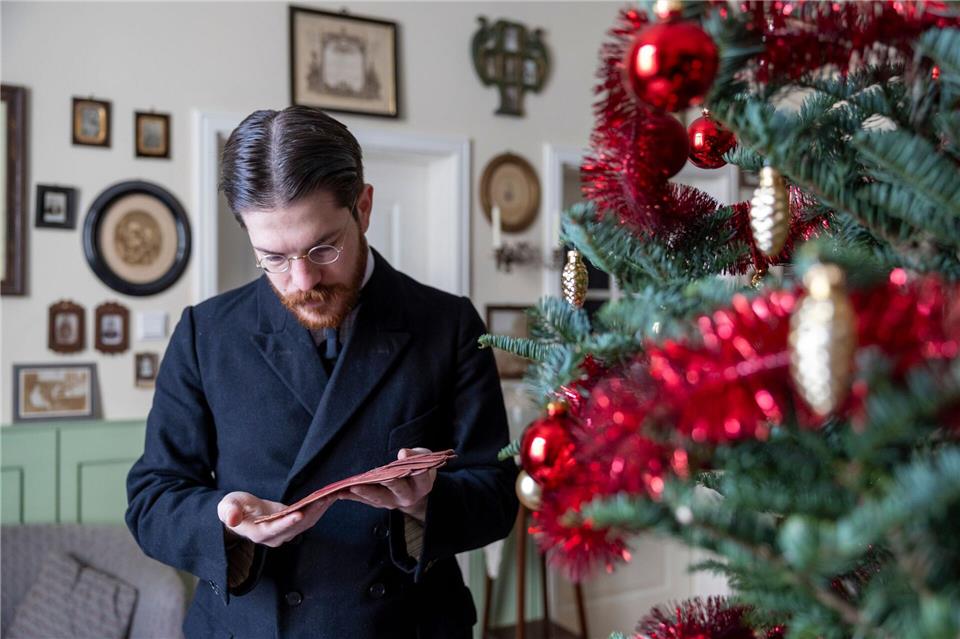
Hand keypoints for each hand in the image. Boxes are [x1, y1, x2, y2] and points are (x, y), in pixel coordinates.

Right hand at [217, 491, 334, 547]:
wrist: (241, 515)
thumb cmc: (233, 508)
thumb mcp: (227, 505)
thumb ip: (229, 511)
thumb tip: (231, 519)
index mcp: (258, 533)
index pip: (275, 529)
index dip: (287, 522)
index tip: (298, 514)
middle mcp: (274, 537)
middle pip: (296, 526)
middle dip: (311, 512)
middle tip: (324, 498)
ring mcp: (285, 533)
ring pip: (305, 523)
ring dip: (319, 510)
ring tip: (331, 495)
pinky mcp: (292, 526)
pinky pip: (308, 519)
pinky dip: (318, 509)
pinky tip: (328, 497)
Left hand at [341, 448, 436, 520]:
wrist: (413, 488)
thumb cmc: (417, 467)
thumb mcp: (422, 457)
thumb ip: (415, 455)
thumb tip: (402, 453)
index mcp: (422, 485)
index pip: (420, 476)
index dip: (412, 465)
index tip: (403, 454)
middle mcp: (408, 497)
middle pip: (396, 490)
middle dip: (384, 482)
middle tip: (373, 476)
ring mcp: (393, 502)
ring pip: (378, 498)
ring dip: (364, 493)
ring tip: (351, 487)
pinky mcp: (379, 503)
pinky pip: (365, 500)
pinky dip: (353, 496)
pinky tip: (341, 492)